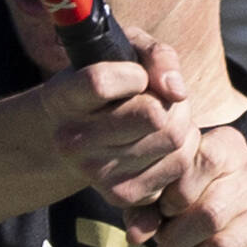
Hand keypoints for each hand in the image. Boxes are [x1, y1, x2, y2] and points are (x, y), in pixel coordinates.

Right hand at [38, 29, 199, 209]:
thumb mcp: (125, 51)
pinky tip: (160, 140)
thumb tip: (177, 91)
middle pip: (153, 116)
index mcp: (63, 97)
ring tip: (160, 116)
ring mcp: (94, 172)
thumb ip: (154, 56)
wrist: (78, 133)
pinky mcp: (120, 195)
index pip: (99, 83)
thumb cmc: (107, 84)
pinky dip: (182, 148)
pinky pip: (179, 165)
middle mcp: (71, 140)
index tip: (136, 75)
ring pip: (173, 140)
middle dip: (168, 98)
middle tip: (159, 95)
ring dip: (181, 121)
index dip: (133, 75)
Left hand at [127, 126, 246, 246]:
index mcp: (230, 144)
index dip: (173, 196)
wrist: (228, 232)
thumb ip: (145, 207)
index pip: (201, 165)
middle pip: (211, 214)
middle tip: (163, 246)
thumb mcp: (162, 196)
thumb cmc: (186, 203)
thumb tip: (137, 235)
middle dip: (176, 238)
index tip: (163, 210)